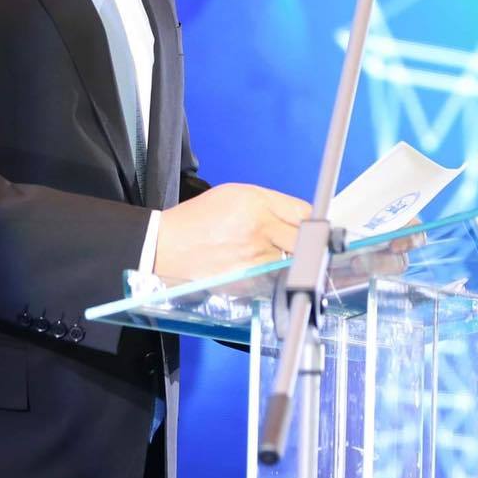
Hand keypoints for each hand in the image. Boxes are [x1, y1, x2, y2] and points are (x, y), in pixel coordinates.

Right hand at [154, 183, 310, 281]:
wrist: (166, 247)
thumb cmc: (198, 219)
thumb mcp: (235, 195)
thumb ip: (271, 204)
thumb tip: (302, 217)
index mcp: (256, 203)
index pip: (304, 213)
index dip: (309, 222)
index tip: (311, 228)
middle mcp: (258, 230)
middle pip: (304, 240)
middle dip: (305, 243)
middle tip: (298, 245)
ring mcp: (254, 258)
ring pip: (290, 262)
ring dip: (284, 261)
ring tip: (261, 255)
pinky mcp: (247, 282)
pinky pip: (272, 279)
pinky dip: (268, 276)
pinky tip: (251, 267)